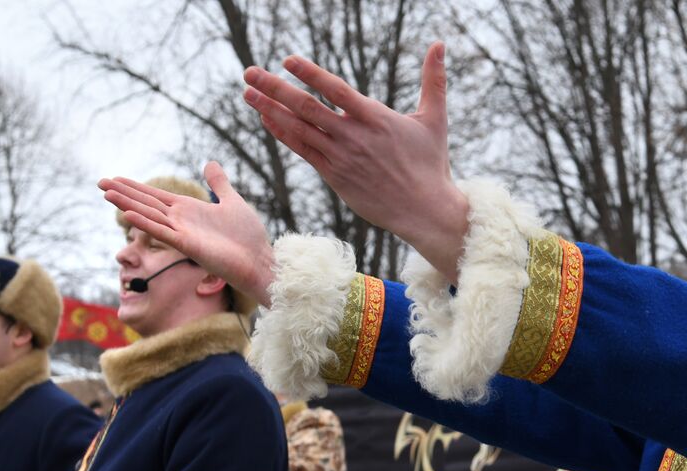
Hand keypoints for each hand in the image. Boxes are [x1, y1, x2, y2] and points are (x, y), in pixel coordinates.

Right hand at [99, 163, 275, 305]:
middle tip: (99, 182)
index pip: (155, 196)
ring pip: (149, 216)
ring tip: (106, 193)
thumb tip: (210, 163)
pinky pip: (162, 232)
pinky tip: (128, 215)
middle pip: (146, 203)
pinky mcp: (188, 246)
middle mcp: (181, 221)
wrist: (259, 259)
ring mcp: (182, 233)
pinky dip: (145, 223)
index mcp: (189, 210)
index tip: (114, 178)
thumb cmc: (248, 236)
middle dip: (123, 193)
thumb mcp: (232, 201)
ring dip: (127, 205)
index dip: (135, 187)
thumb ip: (219, 183)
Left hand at [242, 45, 469, 280]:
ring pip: (299, 129)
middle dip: (274, 88)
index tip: (287, 60)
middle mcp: (354, 136)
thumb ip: (433, 80)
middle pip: (307, 107)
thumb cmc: (432, 165)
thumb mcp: (435, 120)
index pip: (335, 90)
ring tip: (247, 92)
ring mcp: (341, 157)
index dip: (310, 74)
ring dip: (270, 109)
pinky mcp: (335, 177)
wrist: (425, 211)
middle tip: (249, 72)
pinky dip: (284, 134)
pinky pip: (303, 151)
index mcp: (376, 118)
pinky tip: (267, 119)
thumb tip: (439, 43)